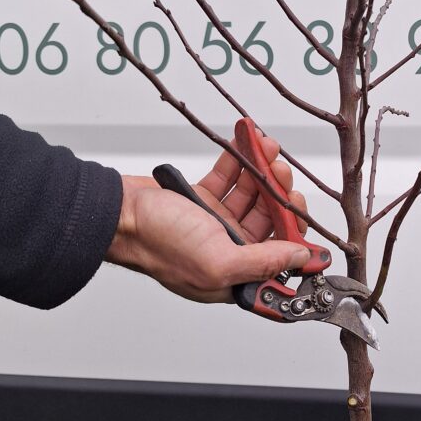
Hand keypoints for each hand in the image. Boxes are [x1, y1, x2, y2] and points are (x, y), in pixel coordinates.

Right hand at [106, 131, 309, 302]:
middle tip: (281, 174)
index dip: (294, 234)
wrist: (118, 213)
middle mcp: (227, 249)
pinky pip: (230, 179)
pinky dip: (240, 162)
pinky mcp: (201, 200)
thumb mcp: (218, 261)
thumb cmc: (157, 244)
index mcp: (234, 274)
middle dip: (280, 194)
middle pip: (269, 221)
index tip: (299, 211)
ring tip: (267, 151)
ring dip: (263, 172)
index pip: (278, 257)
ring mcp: (214, 224)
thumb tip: (301, 259)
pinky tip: (249, 146)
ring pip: (252, 196)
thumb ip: (264, 262)